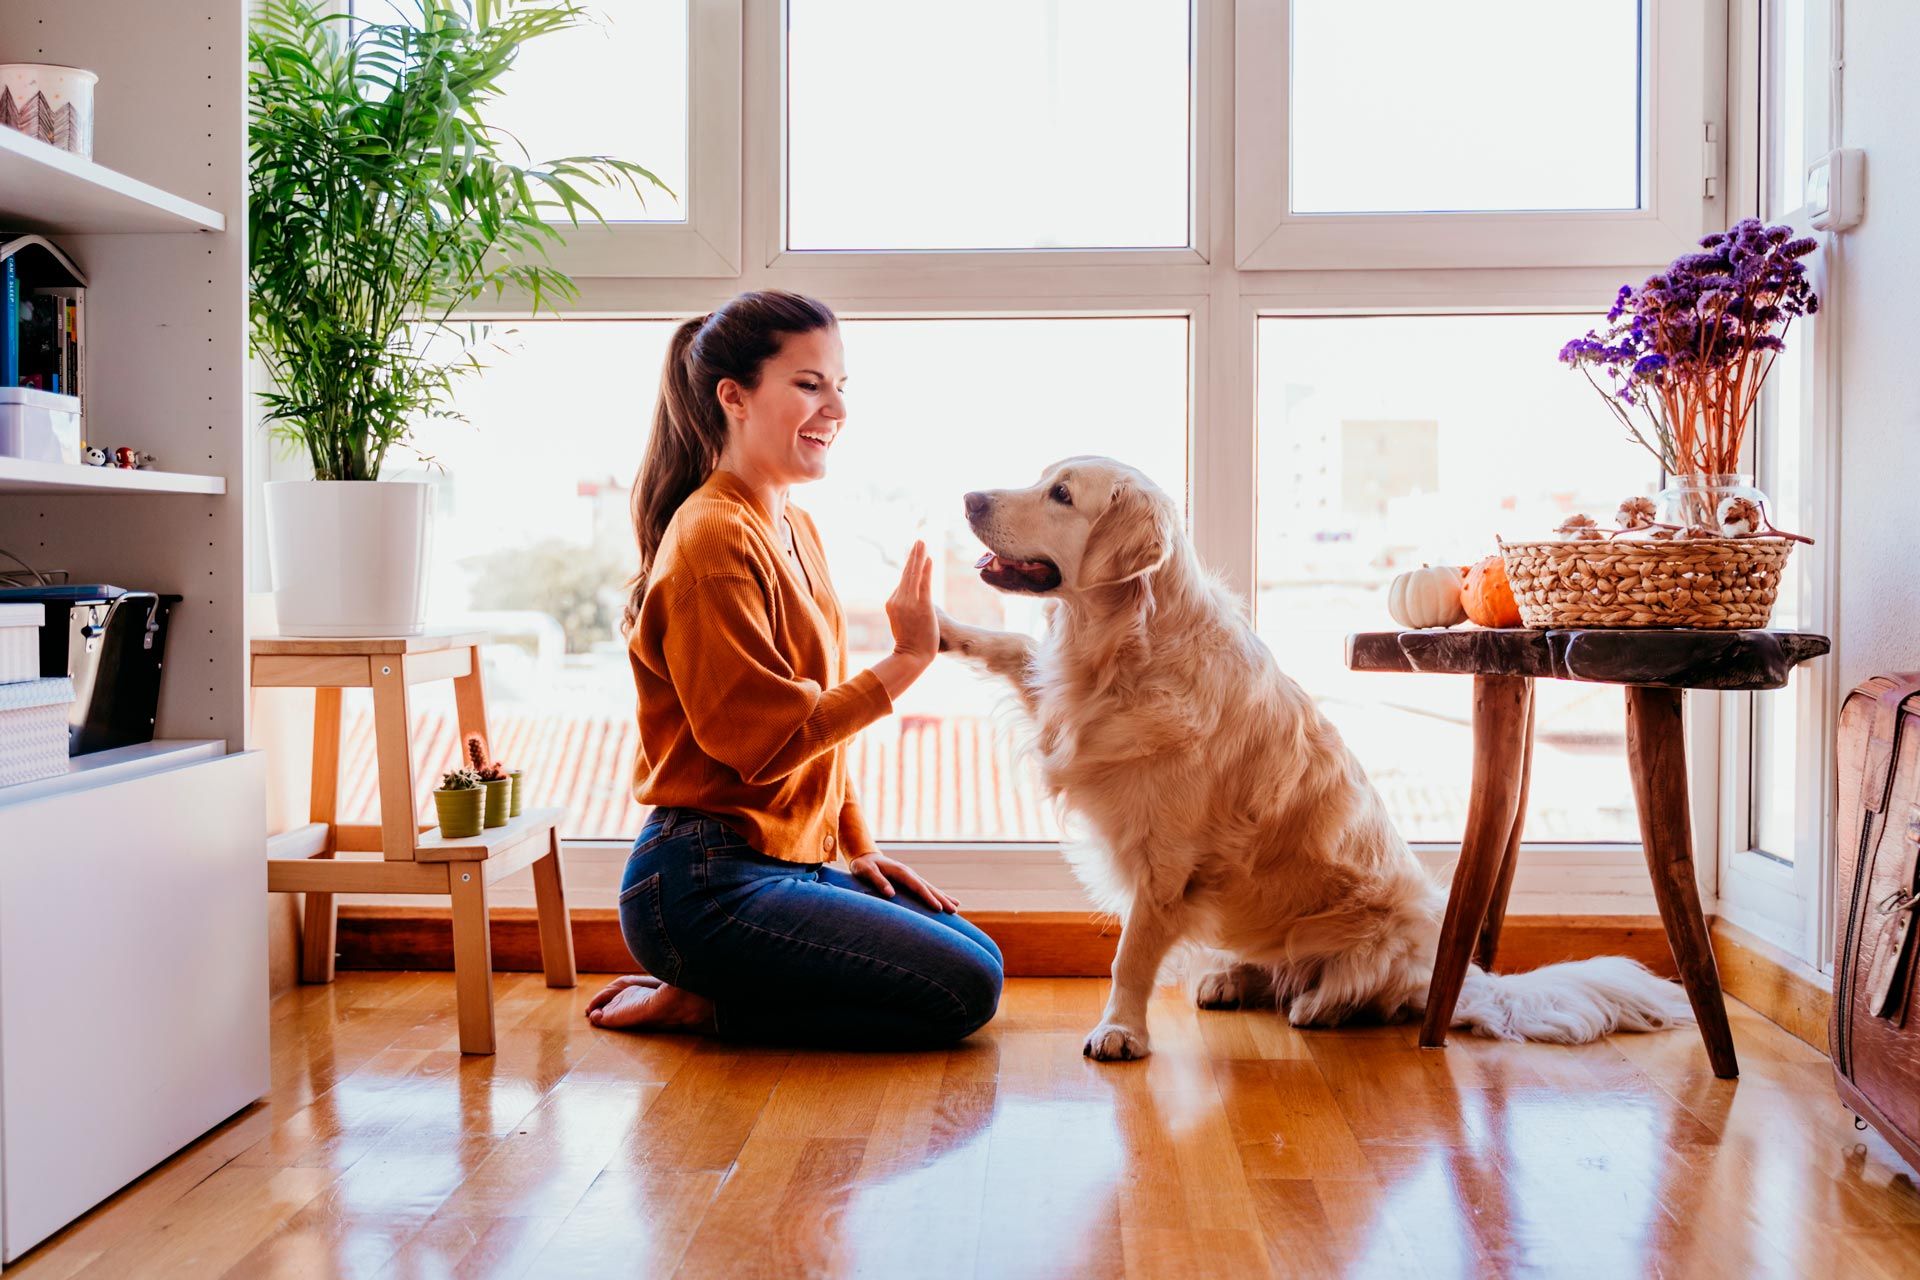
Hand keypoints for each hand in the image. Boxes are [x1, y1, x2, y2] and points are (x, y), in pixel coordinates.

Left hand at [849, 850, 959, 912]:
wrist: (865, 856)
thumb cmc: (863, 865)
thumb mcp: (866, 871)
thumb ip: (878, 881)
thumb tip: (891, 894)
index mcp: (901, 872)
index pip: (918, 886)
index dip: (929, 897)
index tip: (939, 908)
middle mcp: (909, 873)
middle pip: (928, 887)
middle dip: (942, 899)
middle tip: (954, 911)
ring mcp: (910, 876)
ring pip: (930, 888)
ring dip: (943, 897)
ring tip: (956, 907)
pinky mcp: (909, 880)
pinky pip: (925, 888)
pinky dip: (936, 894)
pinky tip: (944, 900)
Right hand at [885, 540, 937, 666]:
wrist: (911, 657)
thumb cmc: (910, 643)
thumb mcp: (902, 622)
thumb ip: (904, 608)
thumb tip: (911, 602)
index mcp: (892, 602)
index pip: (903, 582)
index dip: (911, 568)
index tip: (917, 556)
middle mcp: (898, 600)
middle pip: (906, 573)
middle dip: (913, 555)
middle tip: (919, 541)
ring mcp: (909, 603)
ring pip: (914, 575)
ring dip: (919, 557)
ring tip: (922, 543)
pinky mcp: (922, 606)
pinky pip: (924, 583)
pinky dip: (926, 570)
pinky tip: (929, 559)